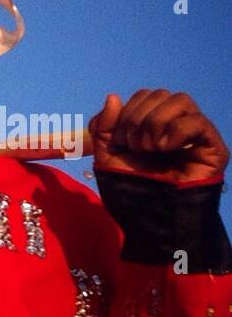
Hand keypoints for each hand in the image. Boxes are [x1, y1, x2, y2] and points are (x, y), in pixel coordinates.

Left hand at [89, 90, 228, 185]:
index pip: (144, 96)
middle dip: (138, 118)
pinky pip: (196, 121)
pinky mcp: (212, 147)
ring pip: (180, 100)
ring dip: (155, 123)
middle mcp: (176, 126)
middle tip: (134, 147)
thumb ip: (104, 128)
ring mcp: (195, 135)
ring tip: (150, 149)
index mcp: (153, 126)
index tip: (121, 141)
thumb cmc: (131, 193)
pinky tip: (166, 150)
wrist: (151, 223)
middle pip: (160, 94)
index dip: (127, 112)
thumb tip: (113, 97)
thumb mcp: (107, 158)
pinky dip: (175, 132)